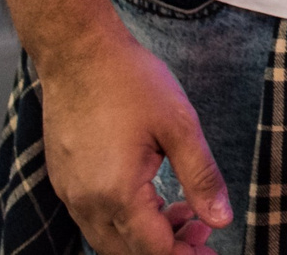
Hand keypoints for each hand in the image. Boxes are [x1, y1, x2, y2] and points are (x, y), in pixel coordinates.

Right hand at [37, 31, 230, 254]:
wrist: (78, 51)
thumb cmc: (129, 80)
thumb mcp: (179, 125)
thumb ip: (202, 177)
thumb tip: (222, 218)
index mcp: (117, 193)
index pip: (153, 250)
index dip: (186, 254)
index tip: (210, 246)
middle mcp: (86, 202)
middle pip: (128, 253)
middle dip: (169, 248)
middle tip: (202, 229)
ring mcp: (70, 193)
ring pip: (109, 239)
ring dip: (146, 236)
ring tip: (184, 211)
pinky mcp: (64, 180)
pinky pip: (94, 219)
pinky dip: (125, 220)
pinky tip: (152, 196)